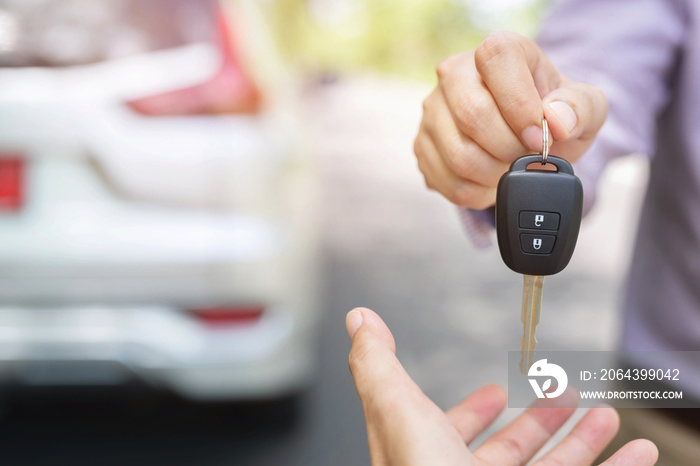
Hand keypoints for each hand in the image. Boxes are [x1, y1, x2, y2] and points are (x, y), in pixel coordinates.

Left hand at [346, 307, 657, 464]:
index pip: (447, 429)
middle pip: (507, 451)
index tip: (493, 393)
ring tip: (605, 414)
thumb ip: (379, 366)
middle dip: (538, 420)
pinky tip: (637, 454)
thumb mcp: (398, 413)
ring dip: (582, 440)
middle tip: (561, 396)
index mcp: (428, 457)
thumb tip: (359, 320)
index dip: (470, 410)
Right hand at [414, 31, 607, 208]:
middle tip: (527, 156)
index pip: (496, 60)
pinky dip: (479, 192)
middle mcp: (454, 75)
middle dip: (510, 148)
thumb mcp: (584, 106)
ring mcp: (432, 112)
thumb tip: (556, 120)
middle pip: (473, 115)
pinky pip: (449, 183)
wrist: (527, 136)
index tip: (539, 135)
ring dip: (496, 174)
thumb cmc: (553, 114)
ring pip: (459, 156)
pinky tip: (492, 179)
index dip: (520, 104)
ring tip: (511, 168)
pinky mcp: (422, 147)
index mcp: (497, 51)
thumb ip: (580, 107)